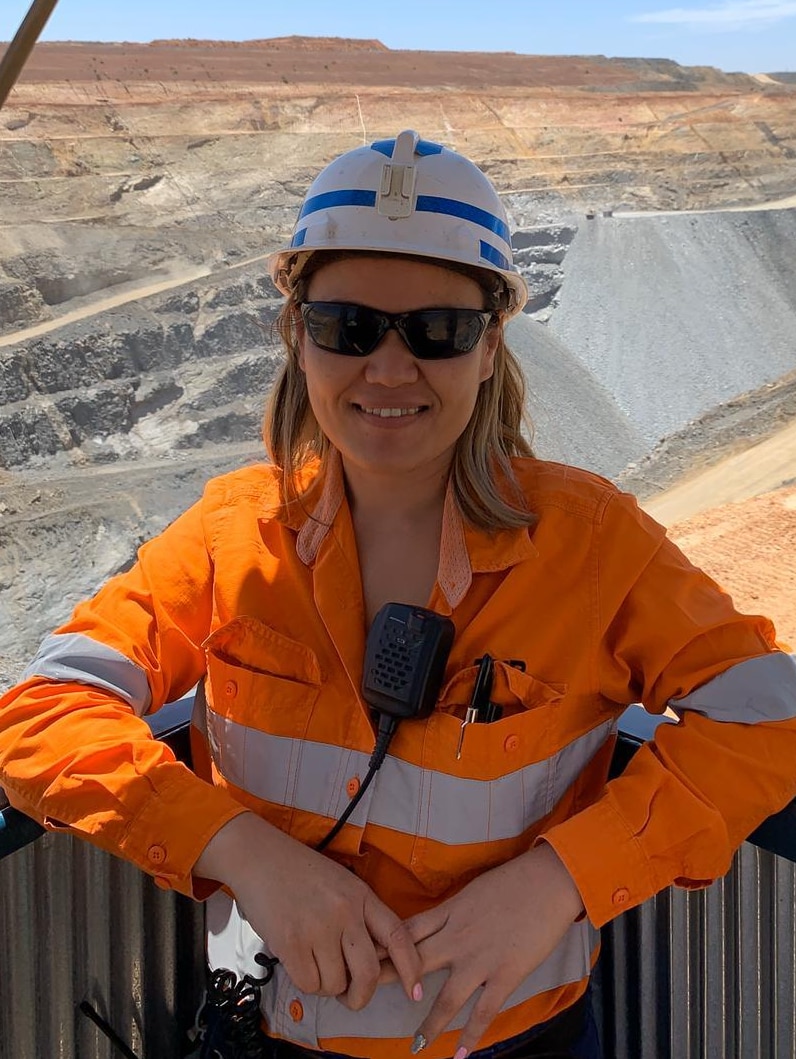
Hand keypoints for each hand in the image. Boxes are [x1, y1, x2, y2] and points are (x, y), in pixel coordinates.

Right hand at [194, 812, 421, 1010]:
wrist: (259, 857)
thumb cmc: (300, 872)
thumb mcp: (342, 884)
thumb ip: (360, 916)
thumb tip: (372, 961)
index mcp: (361, 895)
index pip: (398, 936)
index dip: (410, 968)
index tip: (415, 992)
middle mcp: (345, 912)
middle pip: (369, 973)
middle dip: (362, 995)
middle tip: (350, 994)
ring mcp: (318, 928)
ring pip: (336, 984)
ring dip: (327, 986)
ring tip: (315, 964)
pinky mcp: (291, 943)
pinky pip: (309, 984)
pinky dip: (306, 983)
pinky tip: (299, 963)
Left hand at [381, 843, 584, 1056]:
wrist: (548, 881)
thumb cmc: (514, 880)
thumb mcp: (473, 890)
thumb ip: (453, 910)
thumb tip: (436, 921)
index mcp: (449, 912)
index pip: (406, 932)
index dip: (382, 947)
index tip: (360, 958)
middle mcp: (457, 937)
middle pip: (414, 963)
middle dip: (389, 982)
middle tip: (365, 999)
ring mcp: (480, 959)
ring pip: (446, 998)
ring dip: (429, 1024)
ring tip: (416, 1046)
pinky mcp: (505, 974)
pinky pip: (483, 1012)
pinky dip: (470, 1035)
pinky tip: (459, 1054)